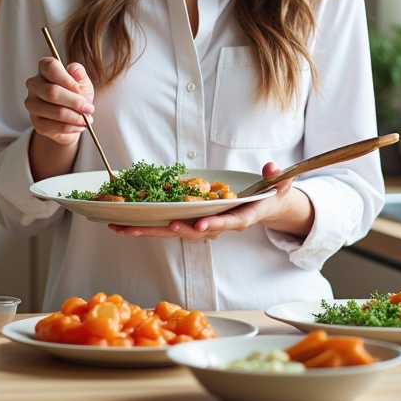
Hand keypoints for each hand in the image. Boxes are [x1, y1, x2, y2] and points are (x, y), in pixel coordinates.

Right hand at [24, 56, 94, 147]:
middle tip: (89, 108)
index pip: (50, 68)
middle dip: (75, 102)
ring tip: (86, 118)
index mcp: (44, 68)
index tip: (80, 90)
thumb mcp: (82, 81)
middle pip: (52, 92)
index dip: (67, 80)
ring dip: (75, 117)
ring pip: (55, 111)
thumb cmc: (76, 94)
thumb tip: (74, 69)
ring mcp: (32, 104)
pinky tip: (80, 126)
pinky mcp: (36, 122)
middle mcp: (34, 84)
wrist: (71, 117)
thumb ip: (79, 73)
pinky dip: (71, 127)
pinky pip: (55, 126)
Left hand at [108, 161, 313, 239]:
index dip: (213, 226)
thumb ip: (278, 177)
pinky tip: (125, 221)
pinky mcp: (191, 221)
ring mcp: (203, 225)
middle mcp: (218, 225)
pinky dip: (148, 224)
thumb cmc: (271, 193)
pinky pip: (168, 224)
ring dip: (147, 231)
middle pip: (190, 232)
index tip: (200, 225)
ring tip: (121, 228)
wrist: (266, 206)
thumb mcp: (279, 184)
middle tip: (141, 229)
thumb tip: (273, 168)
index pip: (226, 224)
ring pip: (173, 231)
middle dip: (166, 231)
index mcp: (240, 218)